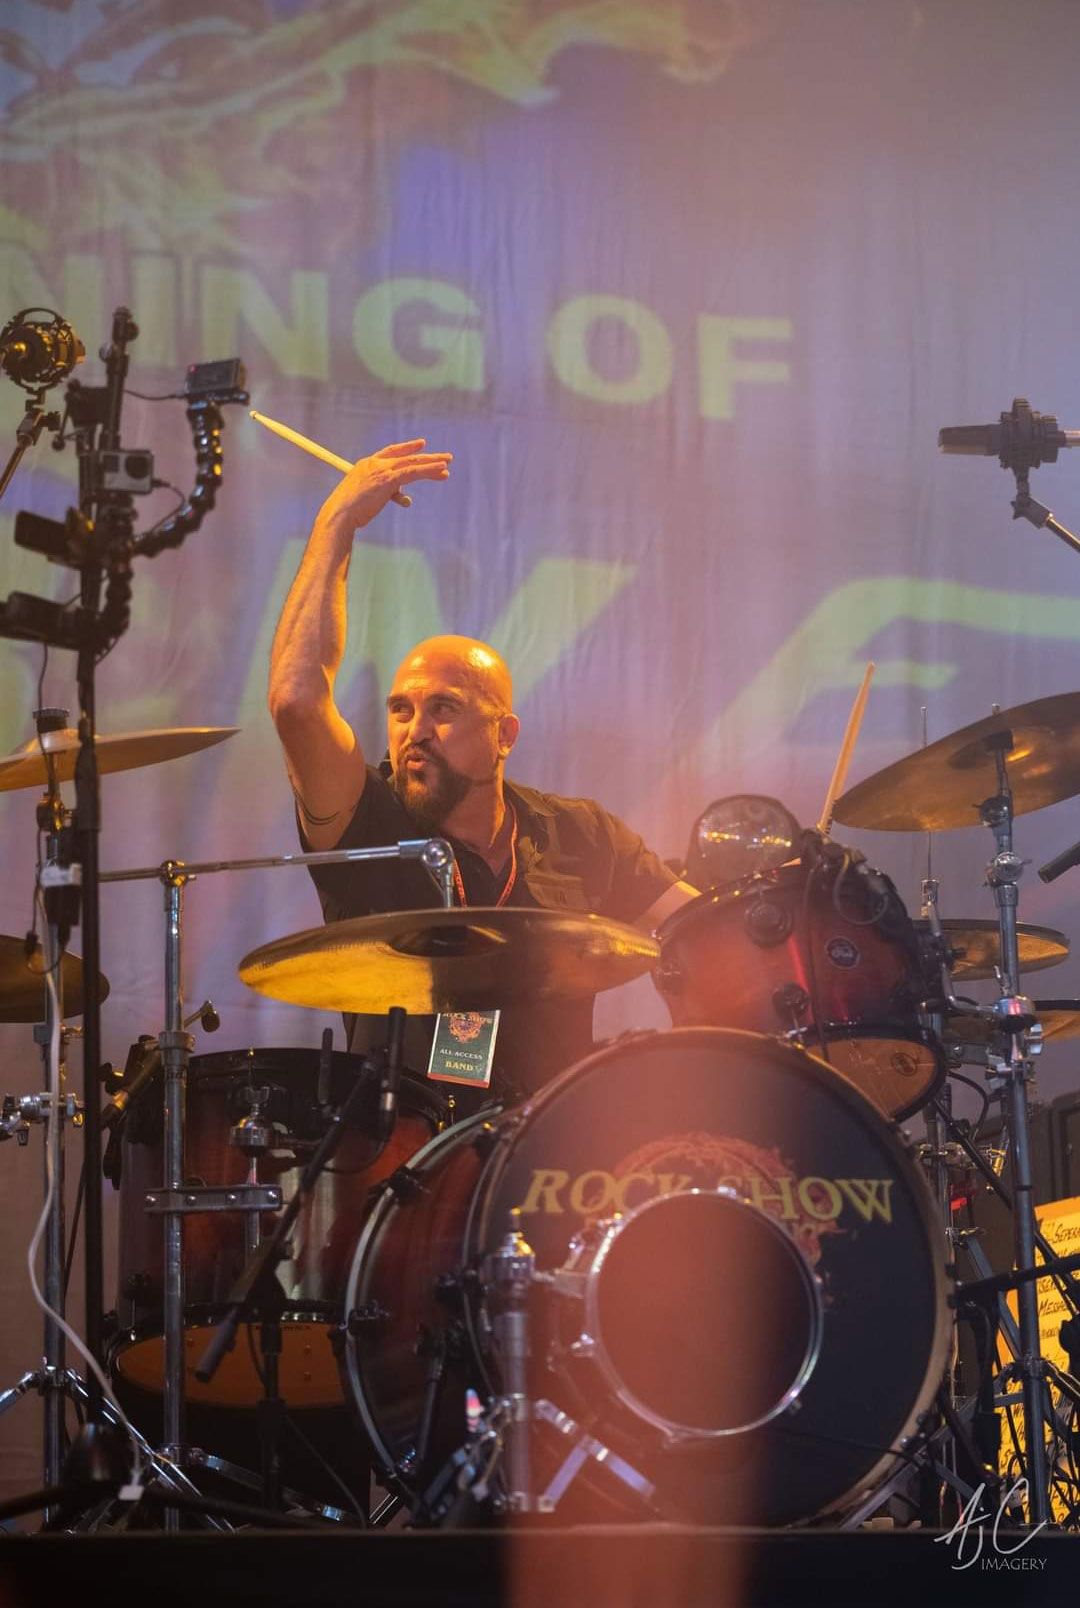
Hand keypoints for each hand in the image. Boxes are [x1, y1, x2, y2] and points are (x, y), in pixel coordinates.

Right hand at [316, 439, 451, 532]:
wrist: (340, 515)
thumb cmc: (350, 511)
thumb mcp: (369, 498)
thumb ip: (387, 493)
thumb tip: (405, 498)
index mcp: (367, 464)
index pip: (391, 452)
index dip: (408, 448)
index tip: (422, 444)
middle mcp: (375, 464)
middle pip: (406, 457)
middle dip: (427, 457)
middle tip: (445, 457)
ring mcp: (382, 470)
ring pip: (412, 463)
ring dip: (432, 463)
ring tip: (448, 462)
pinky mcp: (388, 480)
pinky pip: (413, 472)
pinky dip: (429, 469)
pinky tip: (442, 469)